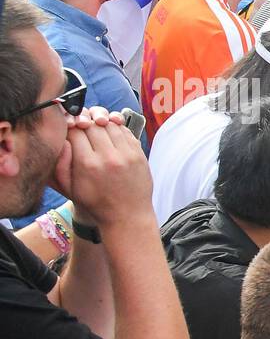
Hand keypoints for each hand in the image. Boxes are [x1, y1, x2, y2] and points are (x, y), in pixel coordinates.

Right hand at [53, 108, 151, 228]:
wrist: (128, 216)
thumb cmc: (96, 204)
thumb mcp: (70, 189)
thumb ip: (61, 164)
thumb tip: (63, 140)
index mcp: (87, 165)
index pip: (75, 131)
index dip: (70, 125)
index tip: (70, 128)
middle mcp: (108, 157)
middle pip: (92, 124)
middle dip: (85, 122)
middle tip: (82, 125)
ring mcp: (127, 155)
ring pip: (110, 125)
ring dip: (101, 123)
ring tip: (96, 127)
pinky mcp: (139, 155)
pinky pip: (126, 132)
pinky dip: (116, 128)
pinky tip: (111, 133)